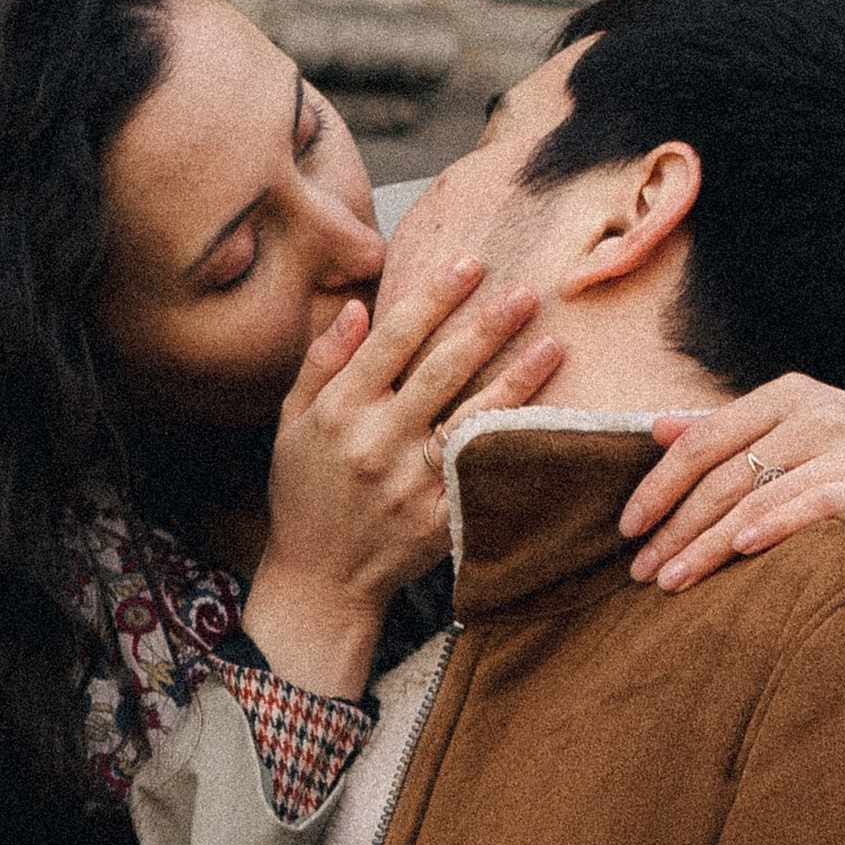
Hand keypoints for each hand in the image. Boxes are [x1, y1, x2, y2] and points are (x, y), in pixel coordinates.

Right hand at [242, 257, 562, 691]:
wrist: (320, 581)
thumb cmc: (305, 493)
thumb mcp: (292, 422)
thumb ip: (322, 362)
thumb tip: (358, 307)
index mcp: (338, 411)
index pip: (394, 339)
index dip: (434, 297)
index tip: (470, 264)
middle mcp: (375, 443)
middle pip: (441, 371)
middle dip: (486, 326)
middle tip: (526, 291)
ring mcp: (411, 484)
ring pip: (472, 418)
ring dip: (517, 378)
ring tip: (553, 343)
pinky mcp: (441, 519)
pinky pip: (484, 470)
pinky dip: (514, 440)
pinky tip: (546, 414)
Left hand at [619, 380, 844, 591]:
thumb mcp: (800, 429)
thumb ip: (730, 428)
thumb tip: (656, 429)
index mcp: (787, 396)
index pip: (702, 440)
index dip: (658, 486)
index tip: (626, 528)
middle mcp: (816, 413)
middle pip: (724, 475)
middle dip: (675, 528)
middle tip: (640, 572)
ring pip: (759, 496)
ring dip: (708, 544)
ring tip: (671, 583)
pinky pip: (817, 505)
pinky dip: (776, 525)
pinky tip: (742, 551)